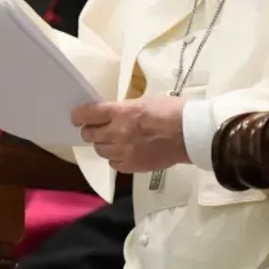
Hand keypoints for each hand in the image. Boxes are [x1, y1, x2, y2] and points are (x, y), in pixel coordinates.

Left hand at [71, 96, 188, 172]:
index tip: (77, 117)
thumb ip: (125, 109)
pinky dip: (115, 158)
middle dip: (90, 130)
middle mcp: (118, 133)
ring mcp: (124, 152)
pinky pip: (113, 164)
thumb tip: (112, 115)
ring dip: (103, 144)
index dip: (79, 116)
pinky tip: (125, 152)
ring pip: (99, 150)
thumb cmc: (171, 111)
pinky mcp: (132, 166)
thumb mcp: (145, 101)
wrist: (190, 135)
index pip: (88, 114)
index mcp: (122, 112)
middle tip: (97, 128)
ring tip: (114, 140)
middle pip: (89, 135)